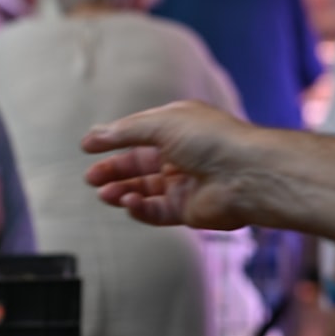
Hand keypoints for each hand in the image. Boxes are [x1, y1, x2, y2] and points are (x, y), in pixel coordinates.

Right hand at [80, 101, 262, 230]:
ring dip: (121, 191)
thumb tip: (92, 135)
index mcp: (178, 130)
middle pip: (137, 166)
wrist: (247, 174)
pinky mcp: (187, 210)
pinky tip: (129, 202)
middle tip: (91, 178)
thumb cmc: (212, 140)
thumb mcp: (162, 123)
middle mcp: (181, 156)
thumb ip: (124, 131)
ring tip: (104, 194)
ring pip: (143, 190)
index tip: (87, 147)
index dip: (113, 141)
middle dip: (113, 171)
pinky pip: (155, 211)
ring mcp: (184, 184)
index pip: (139, 136)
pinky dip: (139, 208)